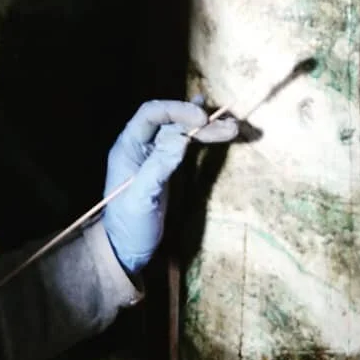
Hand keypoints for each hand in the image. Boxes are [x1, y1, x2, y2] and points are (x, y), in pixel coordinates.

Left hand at [102, 100, 236, 274]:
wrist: (126, 249)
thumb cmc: (129, 226)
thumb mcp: (141, 200)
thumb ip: (158, 168)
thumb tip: (182, 139)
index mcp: (128, 146)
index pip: (151, 114)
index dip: (177, 110)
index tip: (202, 119)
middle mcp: (141, 144)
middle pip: (173, 121)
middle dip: (200, 120)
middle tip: (230, 125)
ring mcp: (154, 154)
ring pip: (182, 131)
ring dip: (207, 129)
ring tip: (233, 127)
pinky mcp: (167, 165)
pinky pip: (185, 143)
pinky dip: (202, 136)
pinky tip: (214, 124)